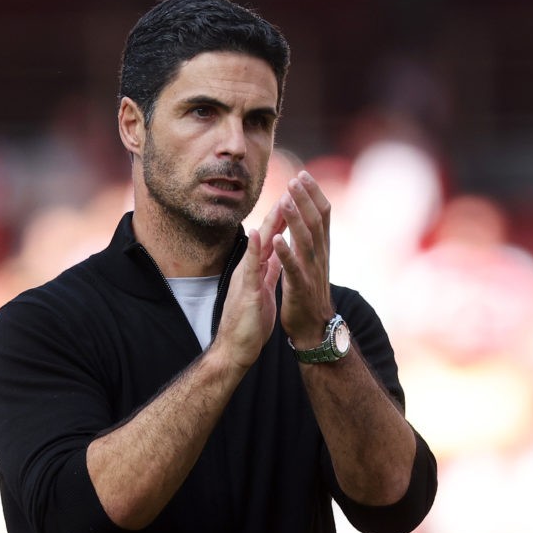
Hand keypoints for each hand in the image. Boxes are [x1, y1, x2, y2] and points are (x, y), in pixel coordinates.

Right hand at [213, 202, 284, 369]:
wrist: (236, 347)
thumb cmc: (250, 320)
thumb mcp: (263, 288)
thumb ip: (267, 270)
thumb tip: (275, 254)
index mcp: (258, 267)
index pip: (274, 236)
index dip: (286, 216)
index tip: (297, 195)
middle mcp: (251, 267)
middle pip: (267, 233)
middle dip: (281, 209)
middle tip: (293, 185)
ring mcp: (247, 277)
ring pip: (259, 244)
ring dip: (270, 221)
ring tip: (282, 199)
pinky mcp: (247, 290)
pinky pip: (251, 267)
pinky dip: (255, 249)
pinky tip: (259, 233)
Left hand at [273, 171, 334, 346]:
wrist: (314, 327)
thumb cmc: (309, 293)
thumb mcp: (311, 262)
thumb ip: (309, 241)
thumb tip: (305, 218)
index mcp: (320, 249)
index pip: (322, 215)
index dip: (313, 194)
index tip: (304, 174)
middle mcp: (319, 257)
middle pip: (316, 222)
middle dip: (306, 199)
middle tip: (297, 178)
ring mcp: (311, 272)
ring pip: (305, 240)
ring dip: (296, 219)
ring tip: (287, 200)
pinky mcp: (299, 287)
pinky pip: (293, 268)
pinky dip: (286, 253)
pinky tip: (277, 240)